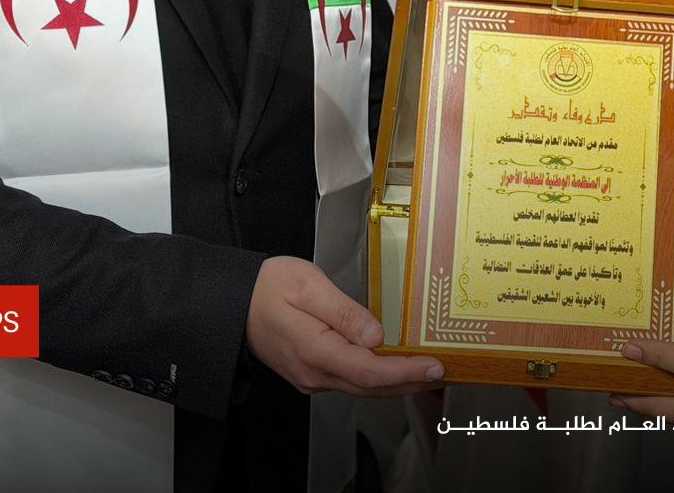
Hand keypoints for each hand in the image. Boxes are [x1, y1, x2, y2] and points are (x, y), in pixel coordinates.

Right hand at [245, 255, 444, 397]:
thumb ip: (345, 312)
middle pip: (371, 386)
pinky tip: (391, 368)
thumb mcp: (308, 286)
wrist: (231, 303)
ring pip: (361, 387)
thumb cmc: (267, 287)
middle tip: (442, 374)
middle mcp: (315, 372)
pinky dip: (375, 378)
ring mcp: (311, 376)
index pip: (371, 370)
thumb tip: (377, 336)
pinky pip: (349, 381)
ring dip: (394, 383)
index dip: (406, 372)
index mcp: (316, 350)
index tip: (434, 367)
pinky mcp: (309, 372)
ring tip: (425, 373)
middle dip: (409, 382)